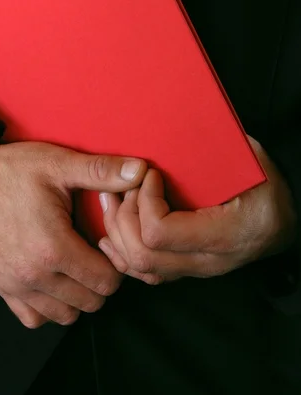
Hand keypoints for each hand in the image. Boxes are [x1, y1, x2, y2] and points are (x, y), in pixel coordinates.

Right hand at [0, 141, 145, 326]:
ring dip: (78, 295)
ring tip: (76, 265)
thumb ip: (101, 171)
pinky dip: (49, 306)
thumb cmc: (10, 172)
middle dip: (101, 280)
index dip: (116, 263)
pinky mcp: (1, 288)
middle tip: (96, 252)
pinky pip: (34, 318)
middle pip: (90, 302)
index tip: (109, 243)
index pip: (106, 282)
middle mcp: (35, 276)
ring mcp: (16, 286)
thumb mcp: (57, 164)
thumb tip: (141, 170)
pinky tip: (53, 279)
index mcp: (54, 248)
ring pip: (65, 315)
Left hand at [98, 137, 296, 283]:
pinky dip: (122, 252)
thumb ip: (215, 146)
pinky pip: (146, 273)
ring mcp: (196, 269)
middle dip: (123, 216)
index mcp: (227, 233)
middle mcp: (209, 260)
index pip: (160, 232)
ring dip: (117, 232)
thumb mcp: (249, 158)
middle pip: (143, 254)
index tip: (150, 174)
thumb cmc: (268, 185)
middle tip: (123, 187)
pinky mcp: (187, 268)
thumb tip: (180, 120)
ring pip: (140, 267)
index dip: (145, 201)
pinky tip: (111, 231)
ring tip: (110, 199)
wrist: (285, 219)